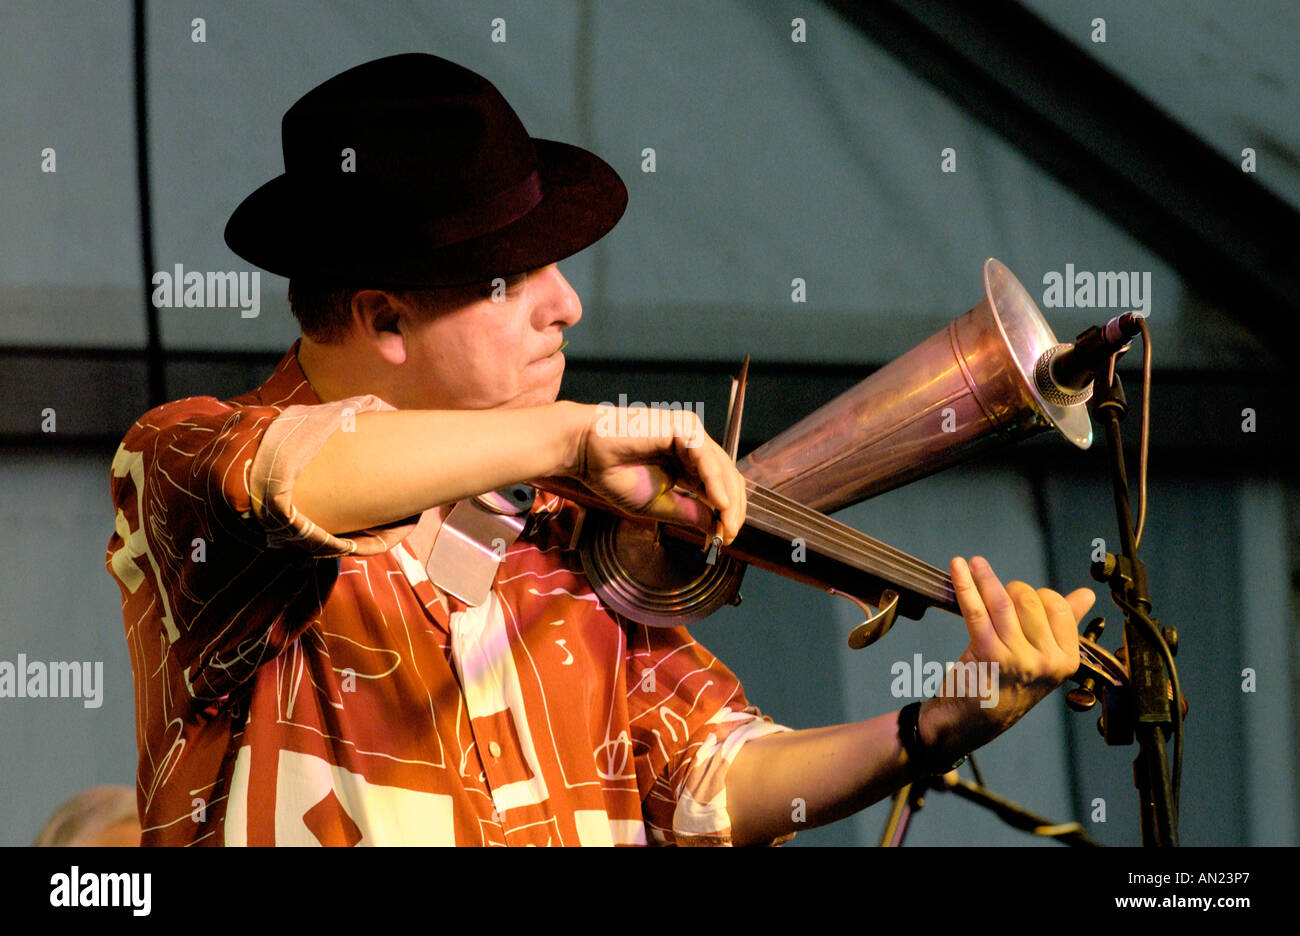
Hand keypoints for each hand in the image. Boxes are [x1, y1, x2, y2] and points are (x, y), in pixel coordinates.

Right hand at [566, 403, 746, 543]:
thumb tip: (716, 527)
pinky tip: (720, 504)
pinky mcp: (683, 427)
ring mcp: (690, 435)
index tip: (725, 539)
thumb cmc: (613, 474)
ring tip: (727, 526)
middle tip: (730, 536)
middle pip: (728, 477)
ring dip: (729, 500)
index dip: (727, 513)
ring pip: (722, 468)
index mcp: (687, 464)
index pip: (719, 487)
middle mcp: (692, 448)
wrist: (586, 453)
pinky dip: (716, 482)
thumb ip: (688, 512)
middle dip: (733, 509)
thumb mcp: (657, 504)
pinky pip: (706, 457)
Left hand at [921, 555, 1095, 758]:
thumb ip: (1064, 625)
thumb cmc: (1007, 686)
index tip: (1019, 599)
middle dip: (1009, 589)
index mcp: (1067, 660)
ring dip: (984, 577)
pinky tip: (958, 567)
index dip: (1035, 595)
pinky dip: (965, 585)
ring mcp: (1018, 660)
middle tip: (995, 597)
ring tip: (972, 563)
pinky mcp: (988, 656)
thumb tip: (1087, 595)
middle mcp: (1047, 662)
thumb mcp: (1042, 660)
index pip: (1056, 605)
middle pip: (1029, 600)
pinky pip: (977, 611)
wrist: (971, 723)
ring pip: (1002, 603)